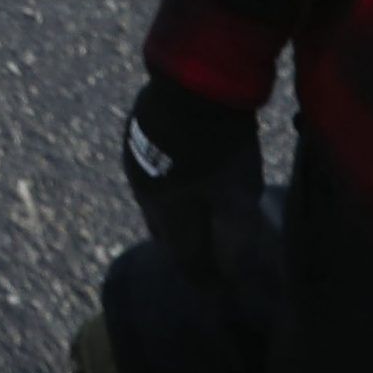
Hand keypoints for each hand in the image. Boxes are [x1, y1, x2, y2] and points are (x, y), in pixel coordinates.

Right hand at [121, 74, 263, 284]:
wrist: (194, 81)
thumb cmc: (218, 144)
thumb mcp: (236, 194)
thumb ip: (235, 237)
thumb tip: (234, 273)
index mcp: (162, 209)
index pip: (182, 256)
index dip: (203, 277)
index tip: (220, 292)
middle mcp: (141, 187)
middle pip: (163, 230)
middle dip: (186, 248)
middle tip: (208, 260)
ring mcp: (136, 155)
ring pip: (157, 200)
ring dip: (177, 216)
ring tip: (200, 220)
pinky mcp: (140, 130)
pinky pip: (157, 173)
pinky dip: (175, 187)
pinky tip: (190, 179)